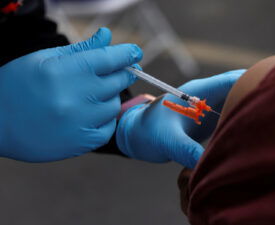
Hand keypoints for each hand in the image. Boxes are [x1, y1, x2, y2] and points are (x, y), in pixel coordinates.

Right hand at [0, 28, 142, 161]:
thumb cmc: (18, 85)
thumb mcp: (45, 59)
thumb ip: (81, 50)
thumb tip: (108, 36)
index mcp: (65, 71)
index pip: (110, 58)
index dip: (127, 53)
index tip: (134, 52)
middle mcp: (75, 97)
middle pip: (118, 81)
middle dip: (120, 74)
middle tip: (113, 72)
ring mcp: (80, 123)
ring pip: (114, 105)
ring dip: (108, 98)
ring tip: (88, 96)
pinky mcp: (82, 143)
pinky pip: (108, 127)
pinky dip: (103, 119)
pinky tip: (87, 115)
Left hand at [116, 70, 245, 167]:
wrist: (135, 135)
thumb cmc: (146, 132)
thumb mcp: (166, 141)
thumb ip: (187, 151)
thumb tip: (209, 165)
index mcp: (197, 93)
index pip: (231, 80)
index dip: (253, 83)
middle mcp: (206, 98)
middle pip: (239, 91)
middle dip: (257, 99)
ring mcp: (208, 110)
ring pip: (235, 105)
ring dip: (250, 113)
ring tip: (270, 127)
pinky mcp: (208, 122)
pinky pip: (229, 120)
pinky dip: (240, 126)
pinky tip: (250, 138)